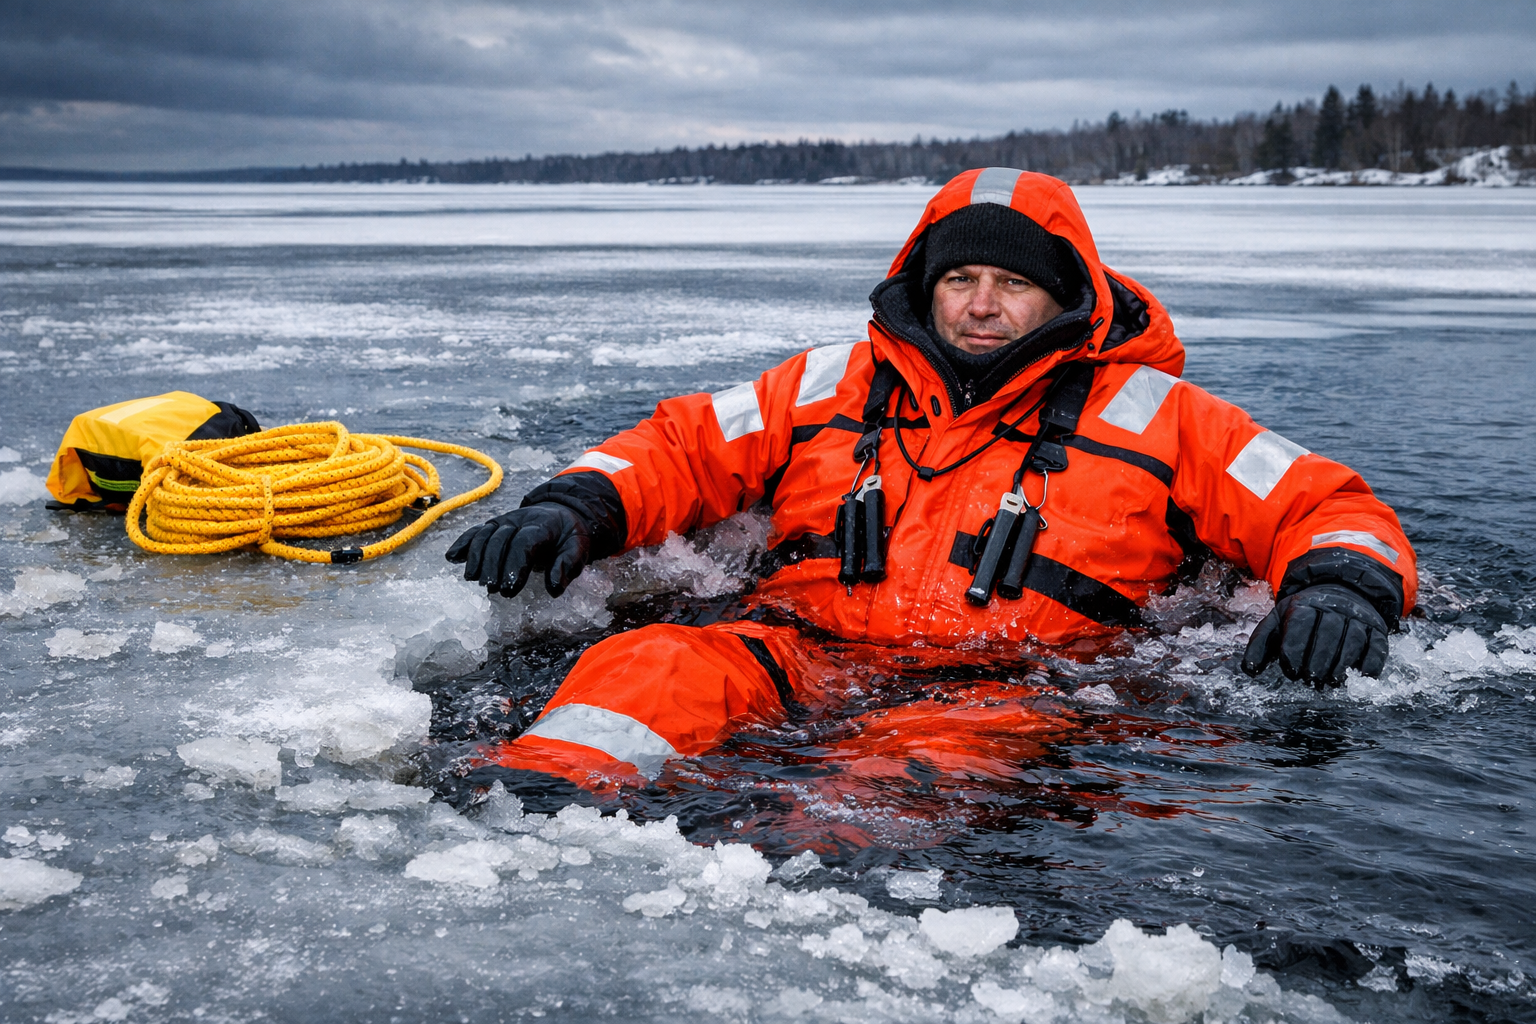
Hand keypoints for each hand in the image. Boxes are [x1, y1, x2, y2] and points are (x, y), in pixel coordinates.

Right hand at [444, 504, 591, 597]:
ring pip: (485, 534)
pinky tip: (452, 558)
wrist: (560, 514)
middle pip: (500, 539)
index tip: (509, 589)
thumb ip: (567, 567)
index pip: (524, 543)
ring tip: (473, 580)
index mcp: (543, 526)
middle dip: (493, 565)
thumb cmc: (568, 537)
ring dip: (476, 557)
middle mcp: (520, 519)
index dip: (515, 565)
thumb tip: (553, 588)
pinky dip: (463, 543)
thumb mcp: (578, 550)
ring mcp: (505, 520)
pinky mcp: (495, 525)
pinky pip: (476, 530)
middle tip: (492, 590)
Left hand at [1241, 583, 1389, 685]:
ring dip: (1341, 665)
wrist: (1339, 591)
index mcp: (1305, 604)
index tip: (1291, 671)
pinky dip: (1370, 664)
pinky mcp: (1377, 630)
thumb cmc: (1303, 615)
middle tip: (1311, 680)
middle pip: (1327, 634)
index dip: (1294, 650)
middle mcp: (1334, 607)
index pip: (1300, 625)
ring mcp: (1358, 617)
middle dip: (1318, 661)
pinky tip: (1359, 677)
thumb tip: (1250, 670)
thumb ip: (1260, 645)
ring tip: (1329, 683)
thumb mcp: (1277, 622)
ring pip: (1352, 640)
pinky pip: (1377, 647)